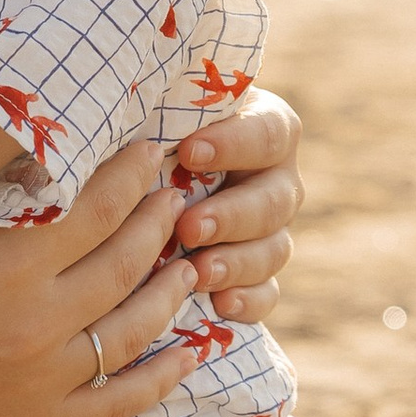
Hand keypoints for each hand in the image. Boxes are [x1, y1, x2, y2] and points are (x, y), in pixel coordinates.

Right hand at [0, 136, 208, 416]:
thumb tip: (37, 143)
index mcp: (6, 266)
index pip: (96, 209)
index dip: (132, 175)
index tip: (152, 151)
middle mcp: (36, 324)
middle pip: (126, 264)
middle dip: (158, 222)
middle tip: (177, 195)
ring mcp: (43, 380)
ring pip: (134, 330)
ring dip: (170, 290)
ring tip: (188, 260)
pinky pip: (120, 402)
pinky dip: (162, 378)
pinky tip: (191, 351)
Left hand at [163, 87, 300, 321]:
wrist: (146, 175)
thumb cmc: (152, 129)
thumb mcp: (161, 113)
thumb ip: (165, 113)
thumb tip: (139, 125)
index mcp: (264, 129)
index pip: (268, 134)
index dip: (235, 144)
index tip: (188, 152)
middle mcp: (276, 180)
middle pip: (275, 201)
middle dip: (232, 215)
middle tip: (189, 226)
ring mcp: (271, 230)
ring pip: (275, 249)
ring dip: (237, 262)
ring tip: (198, 272)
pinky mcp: (259, 274)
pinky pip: (268, 293)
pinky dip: (248, 300)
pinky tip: (221, 303)